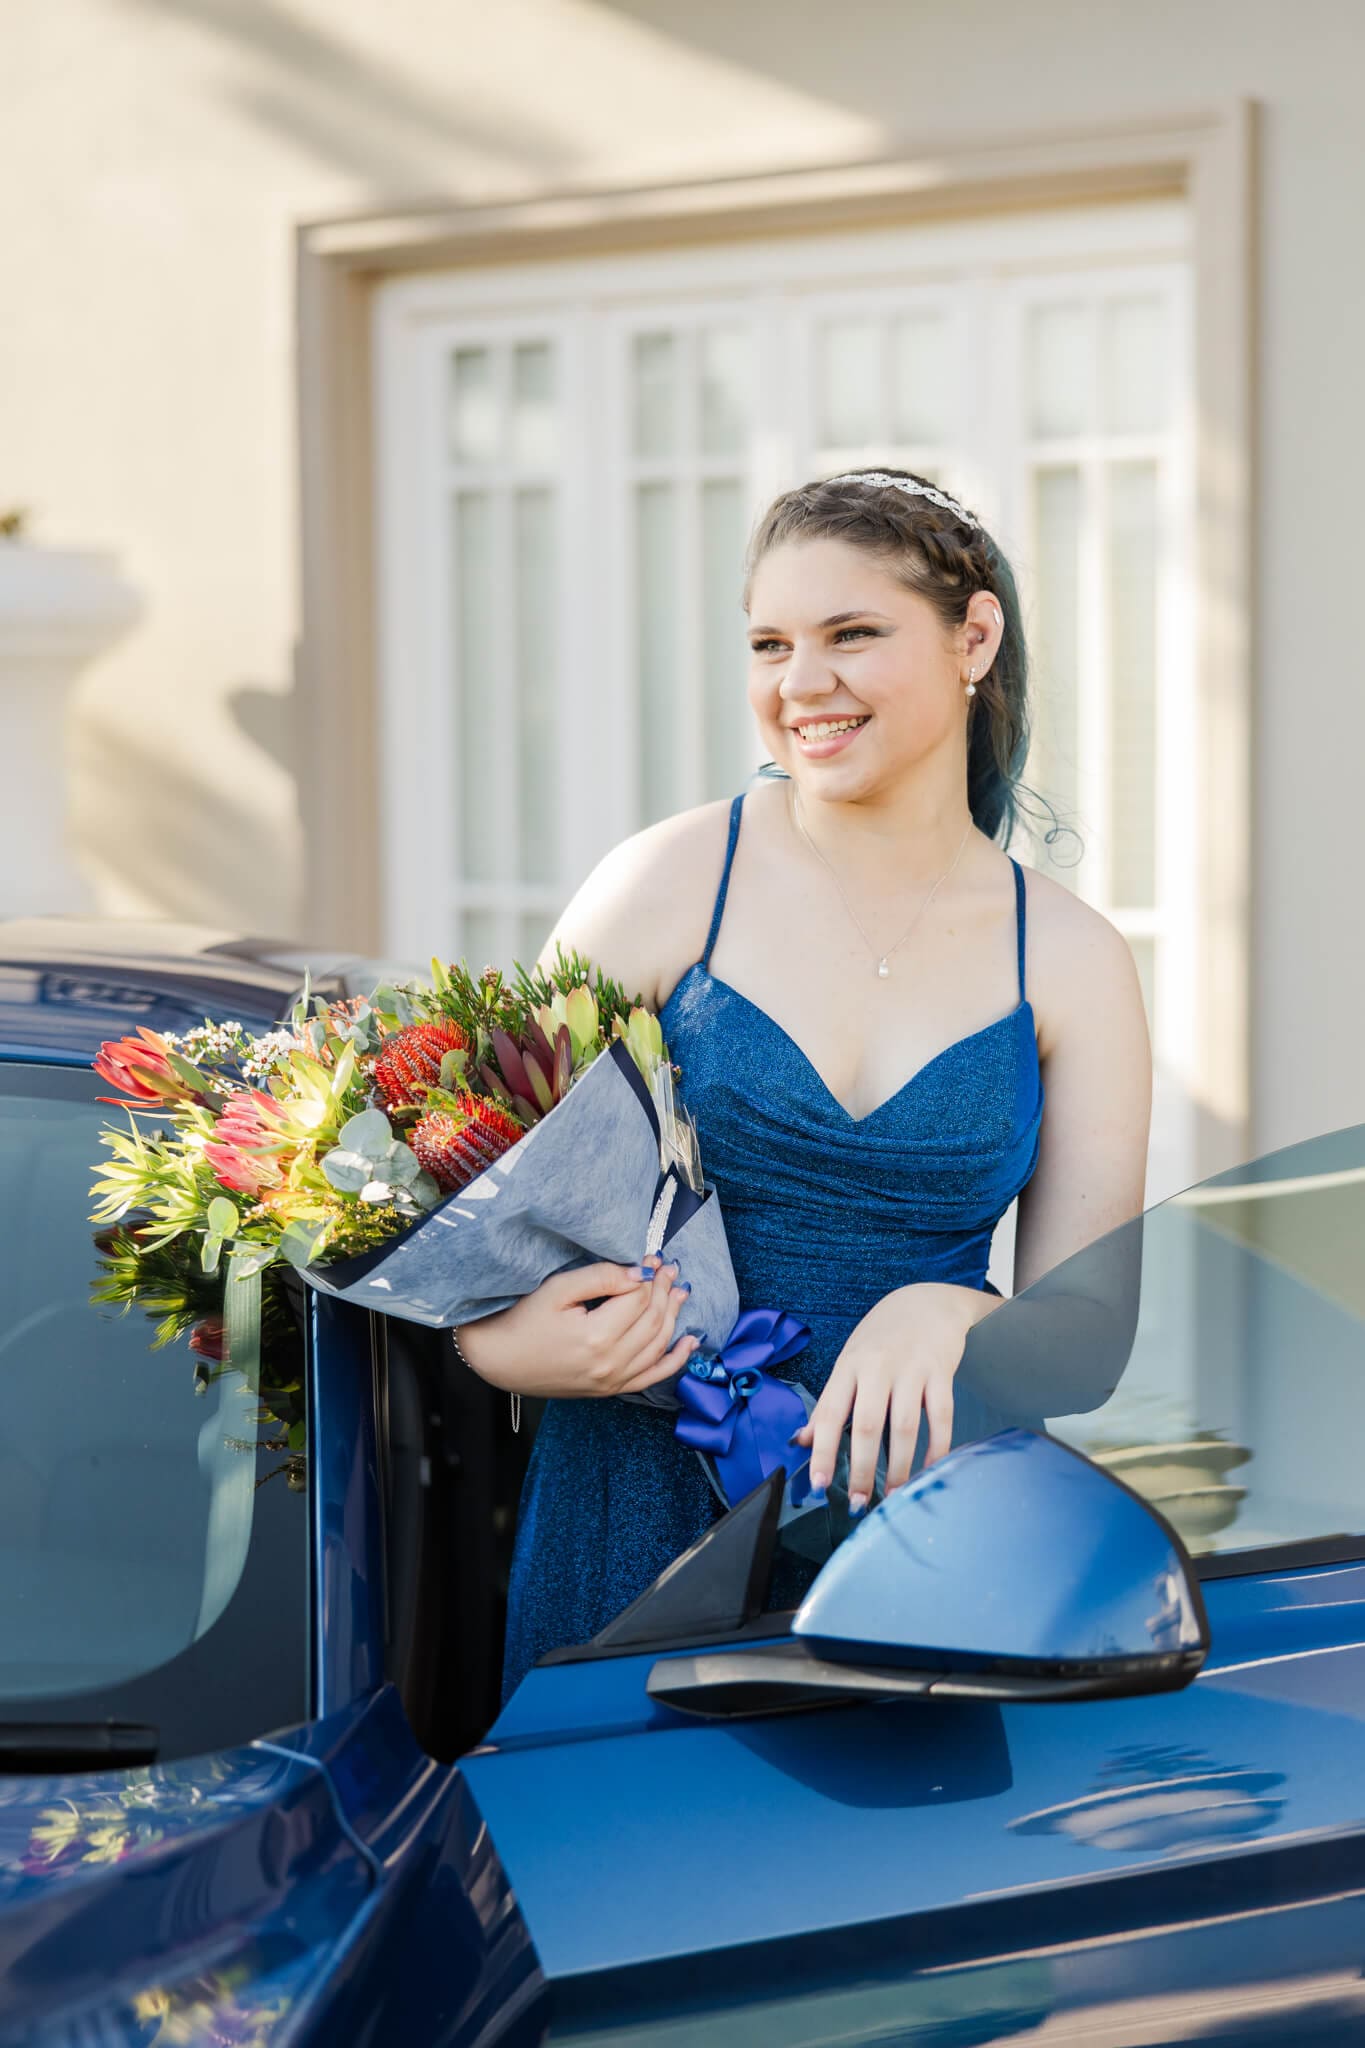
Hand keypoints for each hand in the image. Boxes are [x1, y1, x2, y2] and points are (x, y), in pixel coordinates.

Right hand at [454, 1254, 699, 1399]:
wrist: (498, 1360)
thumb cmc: (521, 1320)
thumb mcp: (557, 1290)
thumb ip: (601, 1278)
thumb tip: (640, 1272)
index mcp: (596, 1337)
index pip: (638, 1299)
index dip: (650, 1275)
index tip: (653, 1256)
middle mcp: (609, 1364)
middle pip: (652, 1321)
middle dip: (665, 1291)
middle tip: (670, 1268)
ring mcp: (611, 1381)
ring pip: (657, 1346)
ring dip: (673, 1317)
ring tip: (680, 1291)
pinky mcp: (609, 1390)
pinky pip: (652, 1378)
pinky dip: (674, 1360)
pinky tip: (690, 1343)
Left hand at [790, 1283, 997, 1510]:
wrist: (928, 1301)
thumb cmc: (882, 1338)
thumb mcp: (850, 1362)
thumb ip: (831, 1402)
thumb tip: (801, 1440)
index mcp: (848, 1367)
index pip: (829, 1413)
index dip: (821, 1451)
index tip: (818, 1484)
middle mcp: (877, 1367)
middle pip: (866, 1425)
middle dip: (861, 1469)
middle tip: (859, 1502)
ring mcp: (911, 1369)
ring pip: (903, 1427)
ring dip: (898, 1467)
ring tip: (894, 1496)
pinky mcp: (941, 1371)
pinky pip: (941, 1417)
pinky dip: (937, 1447)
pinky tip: (930, 1470)